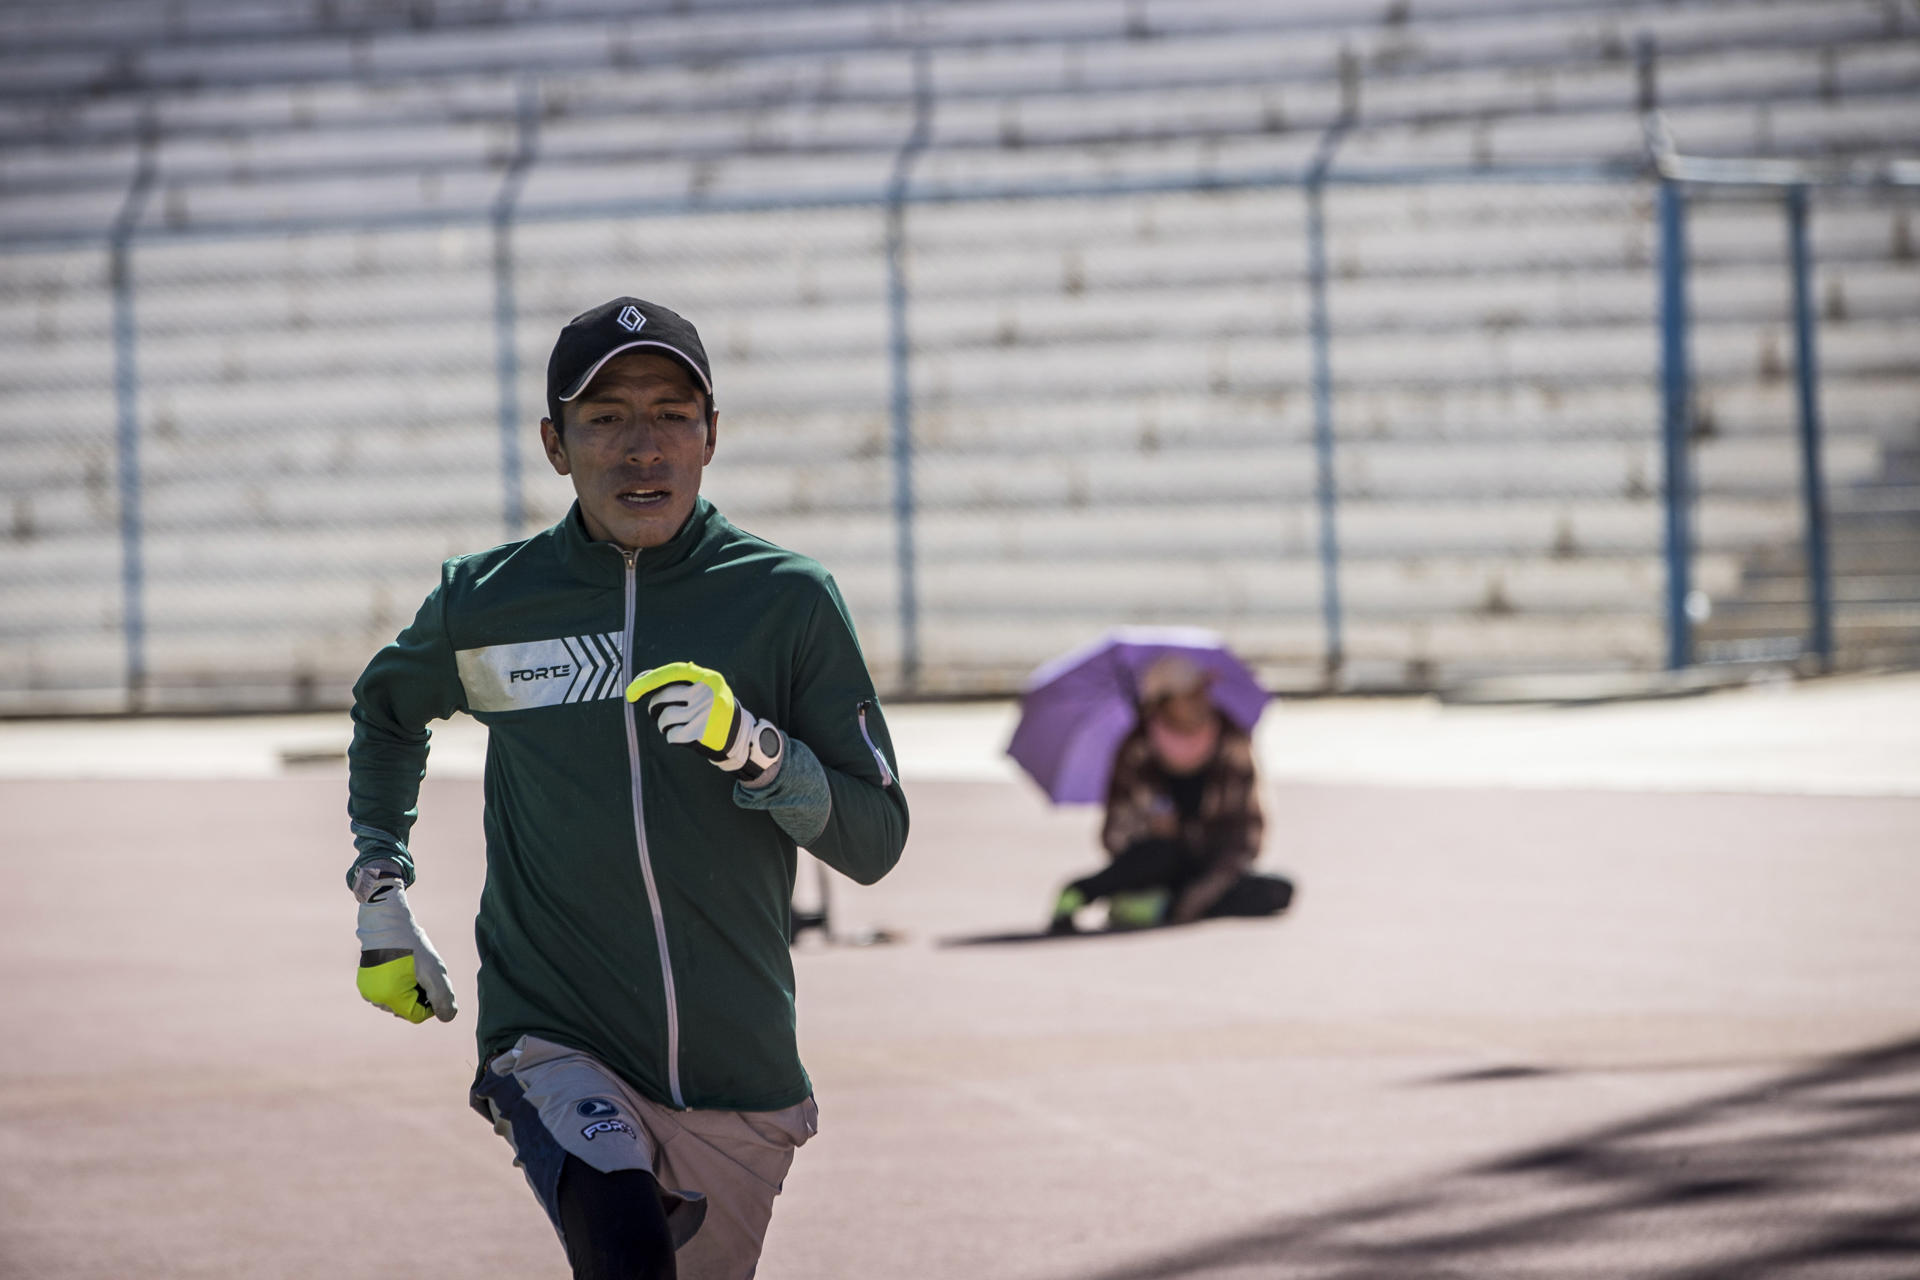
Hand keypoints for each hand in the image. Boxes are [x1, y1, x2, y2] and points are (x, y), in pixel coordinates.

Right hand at [352, 862, 456, 1024]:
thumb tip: (447, 1017)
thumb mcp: (435, 971)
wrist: (387, 922)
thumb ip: (443, 998)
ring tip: (411, 967)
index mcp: (389, 998)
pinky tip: (401, 966)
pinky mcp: (365, 981)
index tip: (432, 981)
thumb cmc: (412, 946)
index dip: (430, 1002)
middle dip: (419, 993)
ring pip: (397, 999)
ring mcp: (367, 990)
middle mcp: (374, 998)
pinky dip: (398, 983)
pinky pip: (387, 990)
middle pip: (406, 1008)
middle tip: (422, 971)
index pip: (416, 1015)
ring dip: (409, 988)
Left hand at [625, 661, 784, 784]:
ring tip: (669, 725)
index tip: (631, 690)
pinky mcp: (702, 732)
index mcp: (708, 678)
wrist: (740, 736)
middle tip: (655, 712)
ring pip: (665, 717)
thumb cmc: (713, 708)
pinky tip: (679, 736)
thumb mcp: (705, 688)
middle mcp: (707, 693)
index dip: (649, 679)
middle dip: (654, 707)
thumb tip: (643, 677)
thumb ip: (681, 681)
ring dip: (662, 724)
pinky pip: (672, 734)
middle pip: (664, 696)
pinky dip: (671, 736)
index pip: (673, 672)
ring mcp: (705, 713)